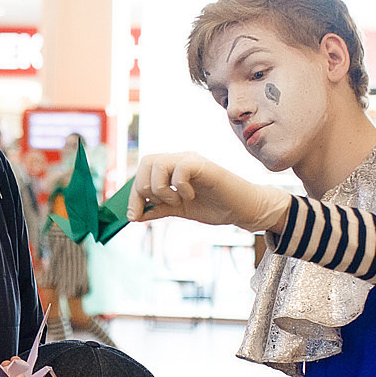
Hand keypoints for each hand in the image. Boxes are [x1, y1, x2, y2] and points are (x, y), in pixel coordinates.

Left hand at [128, 152, 289, 233]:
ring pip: (158, 163)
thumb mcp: (179, 210)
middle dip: (144, 190)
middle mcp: (179, 160)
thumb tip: (134, 215)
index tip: (134, 216)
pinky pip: (180, 169)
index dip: (133, 195)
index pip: (142, 172)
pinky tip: (190, 196)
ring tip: (177, 201)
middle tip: (160, 205)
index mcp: (171, 168)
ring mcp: (191, 161)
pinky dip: (180, 187)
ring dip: (161, 189)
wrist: (242, 209)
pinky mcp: (204, 165)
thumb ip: (158, 209)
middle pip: (146, 162)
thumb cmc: (214, 206)